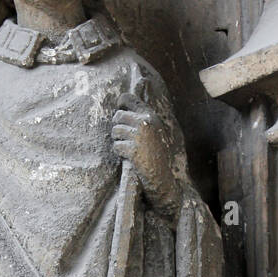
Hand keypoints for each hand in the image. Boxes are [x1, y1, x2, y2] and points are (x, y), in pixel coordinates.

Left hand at [111, 67, 180, 219]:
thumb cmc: (157, 155)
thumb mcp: (155, 132)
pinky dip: (119, 153)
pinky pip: (116, 146)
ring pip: (115, 131)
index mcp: (151, 116)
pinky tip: (129, 157)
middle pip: (118, 116)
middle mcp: (145, 123)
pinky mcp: (132, 149)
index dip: (121, 102)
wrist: (162, 178)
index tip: (119, 106)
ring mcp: (139, 136)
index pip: (129, 98)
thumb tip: (123, 107)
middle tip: (124, 138)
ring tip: (128, 149)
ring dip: (118, 141)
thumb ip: (143, 119)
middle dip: (117, 127)